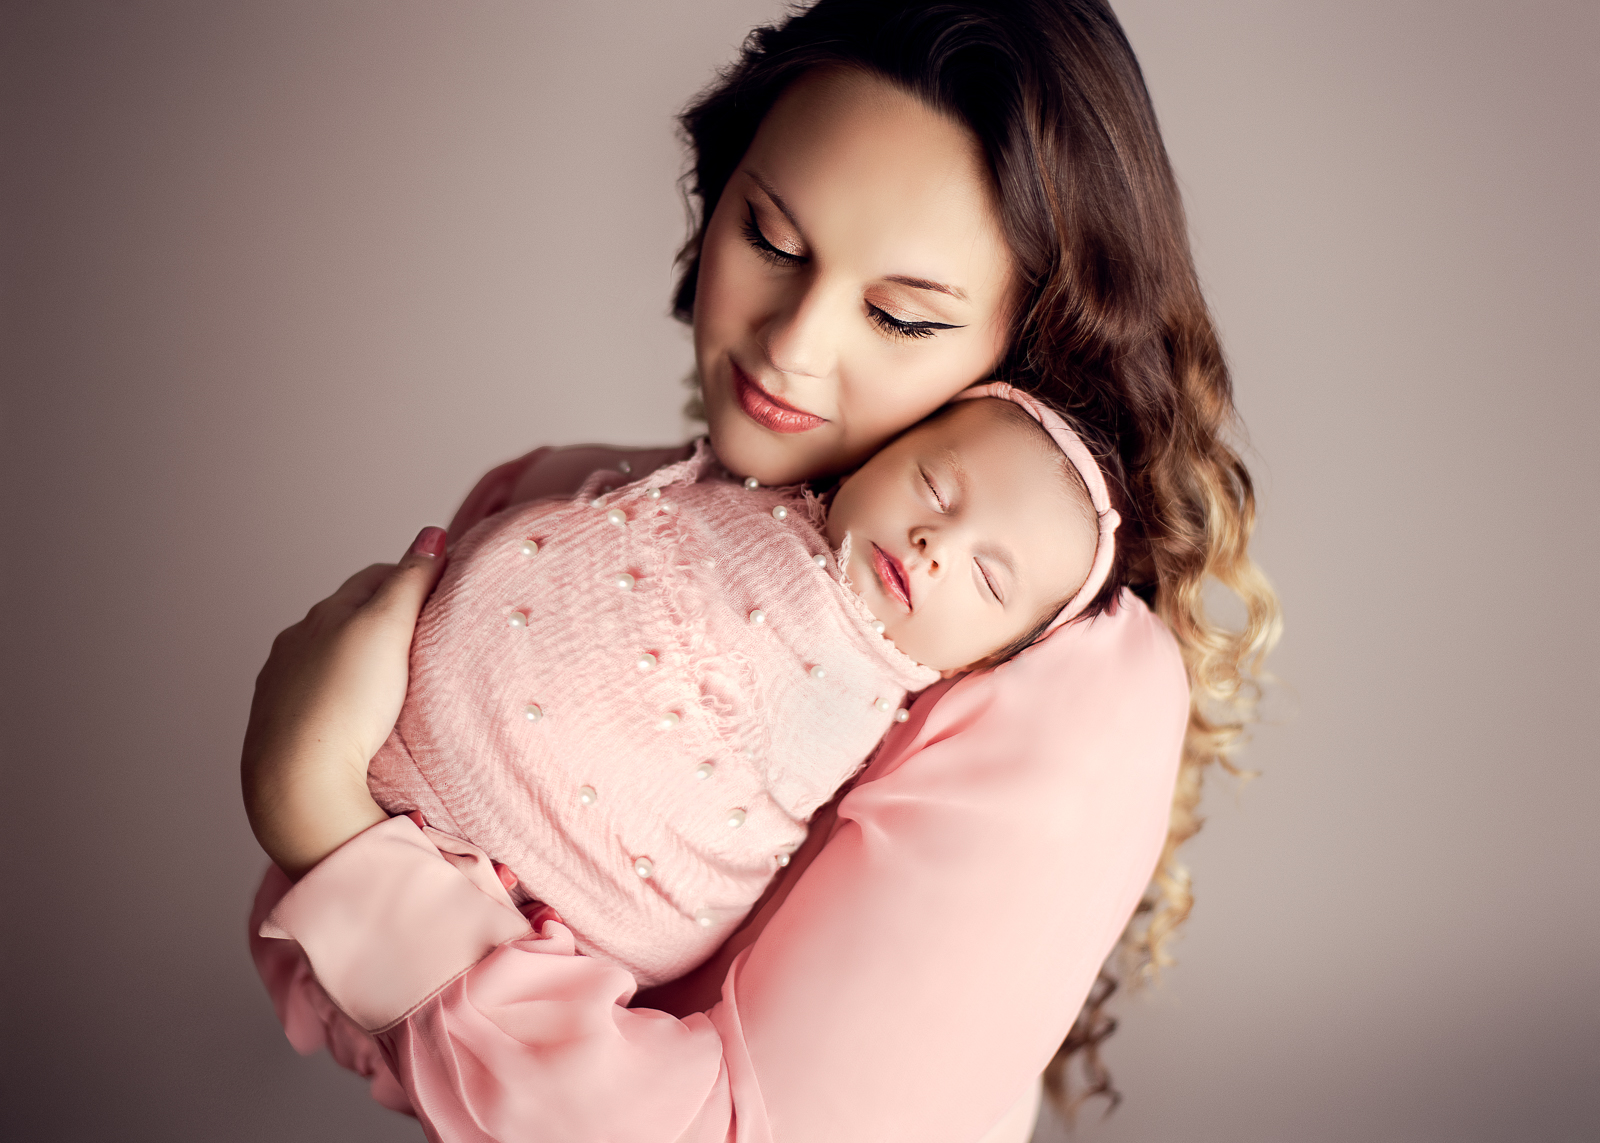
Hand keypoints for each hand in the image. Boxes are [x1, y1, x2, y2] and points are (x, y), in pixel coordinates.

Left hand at [241, 526, 448, 878]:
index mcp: (323, 614)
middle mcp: (296, 643)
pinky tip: (358, 719)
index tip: (445, 596)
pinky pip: (317, 698)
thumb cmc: (346, 703)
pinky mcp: (280, 728)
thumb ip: (410, 580)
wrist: (297, 784)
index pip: (376, 577)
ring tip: (394, 683)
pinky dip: (340, 697)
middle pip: (350, 616)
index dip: (414, 578)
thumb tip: (432, 533)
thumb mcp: (387, 629)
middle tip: (427, 638)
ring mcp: (283, 687)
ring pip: (330, 658)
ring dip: (359, 661)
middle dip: (385, 618)